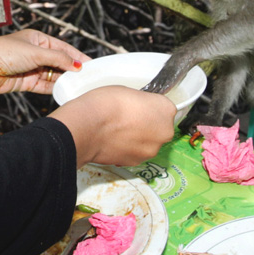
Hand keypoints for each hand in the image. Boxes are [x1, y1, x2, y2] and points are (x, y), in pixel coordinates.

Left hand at [0, 30, 88, 105]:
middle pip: (59, 62)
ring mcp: (30, 68)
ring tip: (79, 86)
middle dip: (72, 70)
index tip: (91, 64)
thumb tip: (77, 65)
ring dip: (64, 80)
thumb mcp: (36, 52)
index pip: (63, 48)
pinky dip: (54, 89)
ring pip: (52, 75)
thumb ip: (58, 59)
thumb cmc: (5, 52)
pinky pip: (44, 86)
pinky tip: (65, 92)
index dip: (77, 56)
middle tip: (88, 78)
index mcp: (38, 39)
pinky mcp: (25, 82)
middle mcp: (35, 53)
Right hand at [50, 86, 176, 167]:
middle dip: (148, 124)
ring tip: (118, 130)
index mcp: (166, 109)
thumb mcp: (128, 91)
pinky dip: (128, 148)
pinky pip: (135, 153)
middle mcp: (164, 132)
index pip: (164, 107)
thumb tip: (140, 110)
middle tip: (128, 118)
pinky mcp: (136, 162)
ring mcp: (151, 150)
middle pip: (160, 128)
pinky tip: (114, 140)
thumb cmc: (106, 103)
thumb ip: (142, 103)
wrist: (87, 126)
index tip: (140, 106)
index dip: (150, 106)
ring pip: (148, 142)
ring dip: (138, 138)